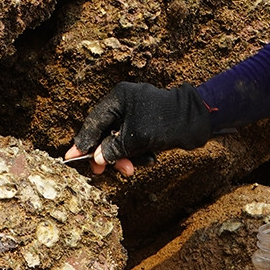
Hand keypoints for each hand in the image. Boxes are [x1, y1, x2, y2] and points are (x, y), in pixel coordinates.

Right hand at [68, 82, 210, 174]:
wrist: (198, 121)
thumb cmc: (166, 123)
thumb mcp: (135, 138)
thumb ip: (113, 148)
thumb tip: (96, 158)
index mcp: (119, 98)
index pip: (94, 122)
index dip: (83, 141)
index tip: (71, 157)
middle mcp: (125, 103)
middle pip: (105, 133)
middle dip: (107, 153)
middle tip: (103, 171)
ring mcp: (137, 114)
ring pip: (120, 141)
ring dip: (125, 157)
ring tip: (133, 168)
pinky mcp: (147, 126)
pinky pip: (134, 143)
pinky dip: (138, 153)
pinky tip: (149, 157)